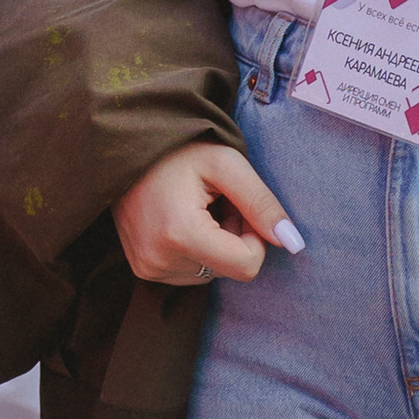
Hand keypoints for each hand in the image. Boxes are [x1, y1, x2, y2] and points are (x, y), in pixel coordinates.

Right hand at [113, 140, 302, 287]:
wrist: (125, 146)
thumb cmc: (179, 149)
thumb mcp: (227, 164)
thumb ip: (261, 203)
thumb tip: (293, 242)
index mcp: (180, 234)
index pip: (247, 266)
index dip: (253, 235)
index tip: (238, 205)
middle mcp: (159, 260)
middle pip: (230, 270)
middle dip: (232, 237)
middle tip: (213, 201)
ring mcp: (147, 268)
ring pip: (212, 272)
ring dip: (215, 243)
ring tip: (195, 207)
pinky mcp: (143, 269)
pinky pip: (191, 271)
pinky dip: (196, 248)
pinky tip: (181, 218)